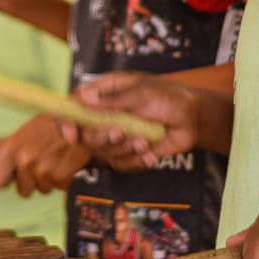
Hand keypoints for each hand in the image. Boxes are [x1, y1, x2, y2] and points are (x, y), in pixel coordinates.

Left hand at [0, 115, 91, 196]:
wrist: (80, 119)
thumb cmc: (49, 124)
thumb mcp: (22, 132)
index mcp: (11, 149)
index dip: (6, 180)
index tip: (15, 174)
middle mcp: (25, 160)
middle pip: (22, 191)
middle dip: (33, 181)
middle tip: (43, 161)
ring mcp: (43, 169)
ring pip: (43, 190)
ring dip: (50, 178)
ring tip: (56, 158)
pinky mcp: (61, 176)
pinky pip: (59, 187)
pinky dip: (65, 178)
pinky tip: (66, 161)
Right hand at [73, 72, 203, 169]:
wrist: (193, 119)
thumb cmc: (168, 97)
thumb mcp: (141, 94)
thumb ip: (112, 100)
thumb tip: (83, 98)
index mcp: (103, 94)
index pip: (73, 107)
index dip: (65, 120)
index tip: (70, 134)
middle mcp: (105, 116)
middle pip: (85, 135)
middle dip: (101, 137)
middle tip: (119, 131)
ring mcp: (116, 136)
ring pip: (104, 152)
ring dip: (125, 148)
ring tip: (145, 139)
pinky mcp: (128, 153)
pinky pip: (122, 164)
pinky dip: (137, 159)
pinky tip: (151, 150)